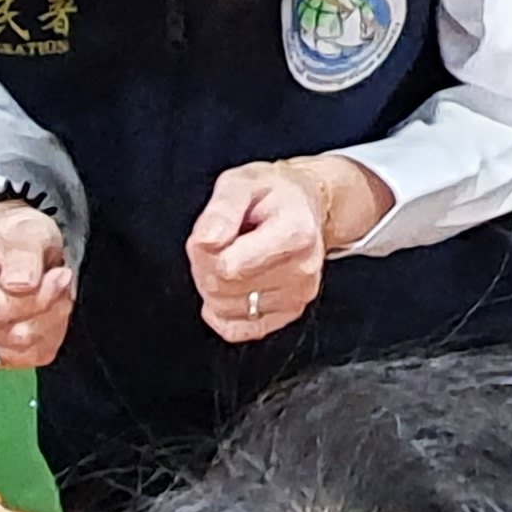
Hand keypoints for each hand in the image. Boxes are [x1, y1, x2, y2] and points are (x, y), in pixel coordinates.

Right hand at [0, 200, 75, 369]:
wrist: (7, 247)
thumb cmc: (13, 237)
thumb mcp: (25, 230)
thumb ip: (23, 254)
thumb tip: (20, 284)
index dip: (38, 297)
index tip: (60, 275)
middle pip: (11, 333)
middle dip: (49, 309)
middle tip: (61, 283)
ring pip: (21, 351)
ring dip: (51, 324)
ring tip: (54, 296)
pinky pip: (26, 359)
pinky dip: (47, 339)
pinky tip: (47, 315)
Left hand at [187, 155, 383, 343]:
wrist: (306, 208)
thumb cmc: (274, 194)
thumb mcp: (241, 183)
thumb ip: (221, 210)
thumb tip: (206, 241)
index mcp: (295, 233)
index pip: (228, 267)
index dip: (204, 251)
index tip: (213, 232)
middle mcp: (303, 269)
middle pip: (223, 289)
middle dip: (205, 267)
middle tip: (218, 243)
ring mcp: (298, 295)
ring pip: (226, 310)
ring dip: (213, 288)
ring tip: (229, 259)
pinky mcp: (290, 312)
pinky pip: (238, 329)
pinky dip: (223, 312)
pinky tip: (230, 288)